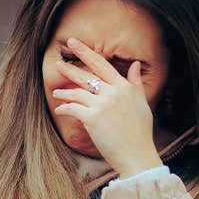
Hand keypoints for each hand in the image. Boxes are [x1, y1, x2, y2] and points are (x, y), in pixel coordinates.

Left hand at [51, 37, 162, 176]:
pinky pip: (72, 109)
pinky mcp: (92, 119)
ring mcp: (102, 105)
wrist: (137, 155)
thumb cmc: (140, 133)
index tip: (74, 42)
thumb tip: (135, 64)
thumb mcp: (142, 104)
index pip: (102, 64)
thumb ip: (135, 83)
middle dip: (70, 68)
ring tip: (56, 92)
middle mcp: (113, 93)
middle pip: (86, 76)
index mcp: (125, 87)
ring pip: (77, 92)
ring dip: (64, 92)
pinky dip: (64, 108)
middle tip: (58, 62)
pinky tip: (59, 109)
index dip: (86, 52)